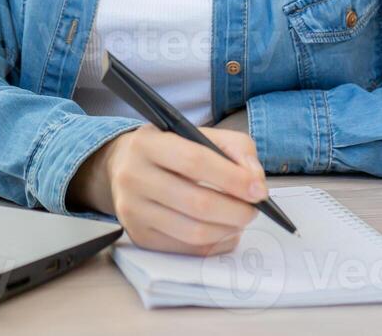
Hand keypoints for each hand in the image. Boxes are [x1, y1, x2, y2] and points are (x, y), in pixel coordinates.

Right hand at [68, 125, 267, 255]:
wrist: (123, 166)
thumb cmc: (169, 148)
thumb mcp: (198, 133)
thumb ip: (235, 149)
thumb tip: (255, 182)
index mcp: (147, 144)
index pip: (194, 161)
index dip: (232, 178)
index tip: (258, 190)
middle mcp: (133, 177)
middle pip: (197, 203)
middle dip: (236, 210)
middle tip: (253, 209)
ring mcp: (133, 211)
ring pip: (194, 232)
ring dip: (228, 229)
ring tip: (240, 219)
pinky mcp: (140, 237)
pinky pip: (187, 249)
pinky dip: (215, 244)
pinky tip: (224, 231)